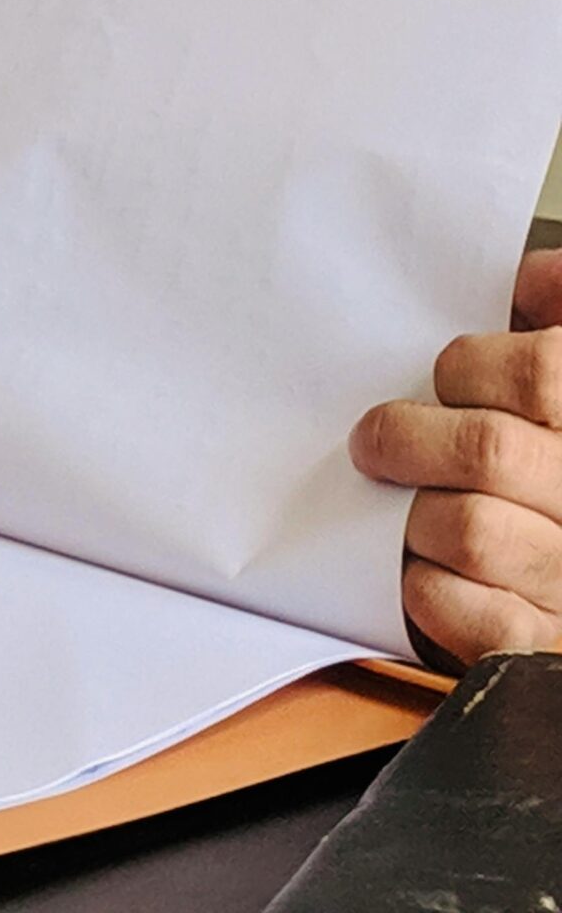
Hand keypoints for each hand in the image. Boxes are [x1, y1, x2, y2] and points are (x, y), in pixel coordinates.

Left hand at [350, 248, 561, 663]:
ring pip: (466, 529)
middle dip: (409, 436)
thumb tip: (527, 275)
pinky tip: (430, 570)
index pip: (541, 374)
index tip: (447, 373)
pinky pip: (469, 614)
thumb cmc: (553, 459)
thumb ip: (557, 314)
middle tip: (376, 438)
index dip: (475, 366)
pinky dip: (430, 589)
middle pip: (488, 450)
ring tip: (409, 505)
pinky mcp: (545, 645)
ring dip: (415, 513)